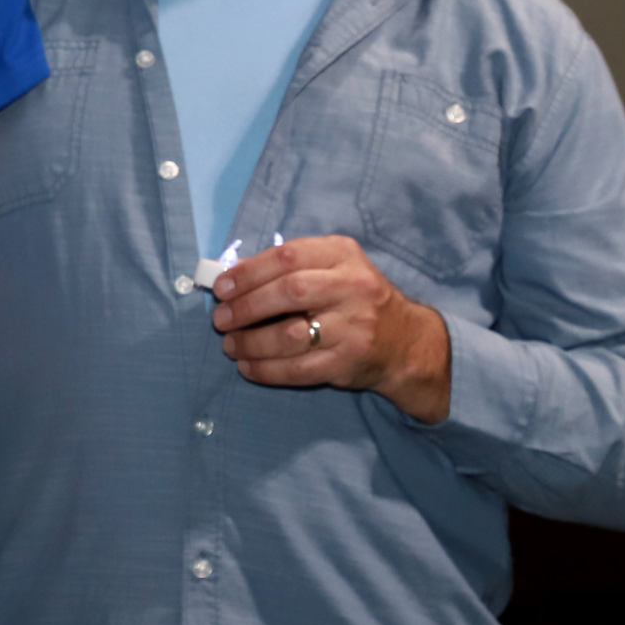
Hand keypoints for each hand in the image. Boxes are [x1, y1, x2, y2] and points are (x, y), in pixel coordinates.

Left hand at [211, 236, 451, 423]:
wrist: (405, 341)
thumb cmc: (354, 299)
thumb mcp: (333, 268)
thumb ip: (289, 268)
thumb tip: (231, 279)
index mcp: (343, 255)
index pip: (288, 256)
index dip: (248, 272)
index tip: (221, 288)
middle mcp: (352, 287)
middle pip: (288, 293)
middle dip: (245, 307)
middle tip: (220, 319)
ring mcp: (353, 327)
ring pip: (290, 335)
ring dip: (250, 342)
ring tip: (230, 344)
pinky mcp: (348, 361)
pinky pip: (298, 369)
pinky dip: (265, 370)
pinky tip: (247, 366)